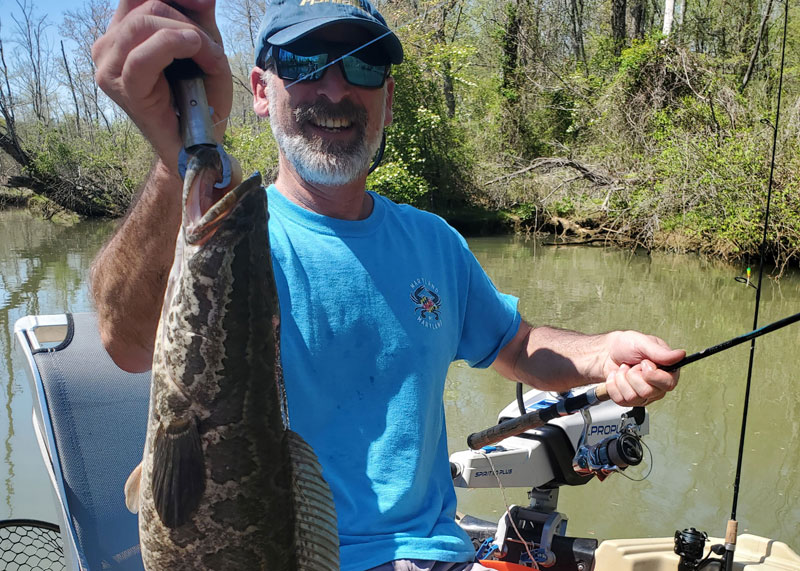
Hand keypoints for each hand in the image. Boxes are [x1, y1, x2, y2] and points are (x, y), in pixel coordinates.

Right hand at [92, 0, 231, 173]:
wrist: (198, 144)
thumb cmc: (200, 97)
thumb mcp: (203, 46)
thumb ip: (197, 15)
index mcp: (122, 33)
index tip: (204, 4)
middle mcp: (107, 47)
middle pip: (145, 4)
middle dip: (187, 19)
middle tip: (211, 46)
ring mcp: (108, 67)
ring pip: (144, 23)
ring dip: (188, 34)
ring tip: (208, 56)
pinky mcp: (120, 87)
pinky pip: (142, 56)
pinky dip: (175, 45)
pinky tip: (195, 49)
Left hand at [602, 331, 684, 406]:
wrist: (608, 352)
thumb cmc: (627, 345)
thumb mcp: (643, 343)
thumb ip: (660, 352)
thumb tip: (680, 355)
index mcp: (667, 371)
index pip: (668, 384)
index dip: (652, 374)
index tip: (643, 363)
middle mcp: (657, 386)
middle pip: (647, 392)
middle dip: (633, 375)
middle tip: (633, 365)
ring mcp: (643, 395)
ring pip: (632, 397)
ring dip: (622, 379)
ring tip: (624, 369)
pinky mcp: (629, 401)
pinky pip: (620, 399)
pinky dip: (613, 385)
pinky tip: (617, 377)